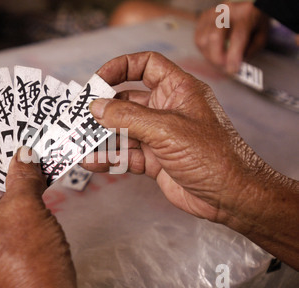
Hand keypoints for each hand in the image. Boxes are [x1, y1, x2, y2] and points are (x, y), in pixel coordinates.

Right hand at [83, 52, 298, 268]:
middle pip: (128, 100)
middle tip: (82, 116)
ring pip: (124, 130)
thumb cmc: (213, 155)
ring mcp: (159, 136)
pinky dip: (110, 157)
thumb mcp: (166, 129)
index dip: (121, 67)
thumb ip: (128, 116)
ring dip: (103, 136)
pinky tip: (94, 161)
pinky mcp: (155, 159)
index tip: (98, 80)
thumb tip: (98, 107)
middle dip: (104, 108)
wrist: (229, 196)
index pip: (146, 65)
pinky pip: (126, 154)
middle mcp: (167, 109)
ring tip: (81, 141)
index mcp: (178, 90)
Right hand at [195, 1, 268, 73]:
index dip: (233, 56)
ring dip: (210, 55)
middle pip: (214, 37)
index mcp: (245, 15)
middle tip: (224, 67)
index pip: (237, 37)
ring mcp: (211, 15)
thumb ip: (251, 51)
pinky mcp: (202, 20)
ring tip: (220, 58)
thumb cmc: (252, 23)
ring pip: (202, 41)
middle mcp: (226, 12)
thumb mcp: (261, 36)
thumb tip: (235, 64)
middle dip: (217, 58)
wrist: (242, 8)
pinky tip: (213, 51)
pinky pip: (198, 40)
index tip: (232, 70)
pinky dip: (204, 50)